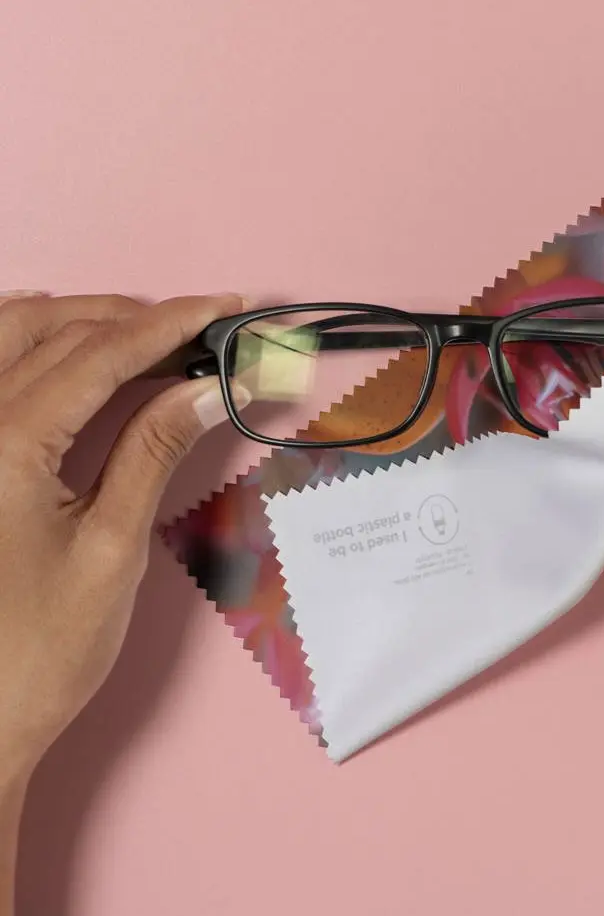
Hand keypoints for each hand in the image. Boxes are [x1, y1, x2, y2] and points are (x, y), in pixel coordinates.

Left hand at [0, 289, 247, 779]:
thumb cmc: (39, 651)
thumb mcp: (113, 547)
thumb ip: (155, 450)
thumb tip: (209, 387)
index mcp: (4, 448)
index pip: (101, 355)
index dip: (172, 323)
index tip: (227, 307)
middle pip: (54, 331)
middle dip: (133, 318)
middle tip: (202, 328)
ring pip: (8, 334)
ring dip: (81, 320)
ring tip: (145, 332)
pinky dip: (31, 343)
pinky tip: (69, 351)